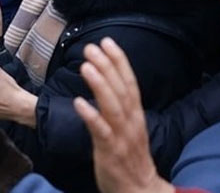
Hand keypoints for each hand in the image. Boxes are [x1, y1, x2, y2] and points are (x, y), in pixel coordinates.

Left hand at [73, 38, 174, 192]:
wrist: (140, 190)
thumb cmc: (130, 157)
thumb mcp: (129, 127)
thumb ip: (120, 106)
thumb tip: (107, 82)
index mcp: (135, 115)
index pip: (129, 82)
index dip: (119, 61)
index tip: (108, 41)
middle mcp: (131, 122)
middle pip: (121, 90)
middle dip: (107, 66)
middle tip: (92, 47)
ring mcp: (121, 137)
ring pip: (112, 107)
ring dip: (100, 85)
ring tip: (86, 66)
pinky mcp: (110, 152)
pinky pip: (100, 132)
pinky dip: (91, 116)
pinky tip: (80, 103)